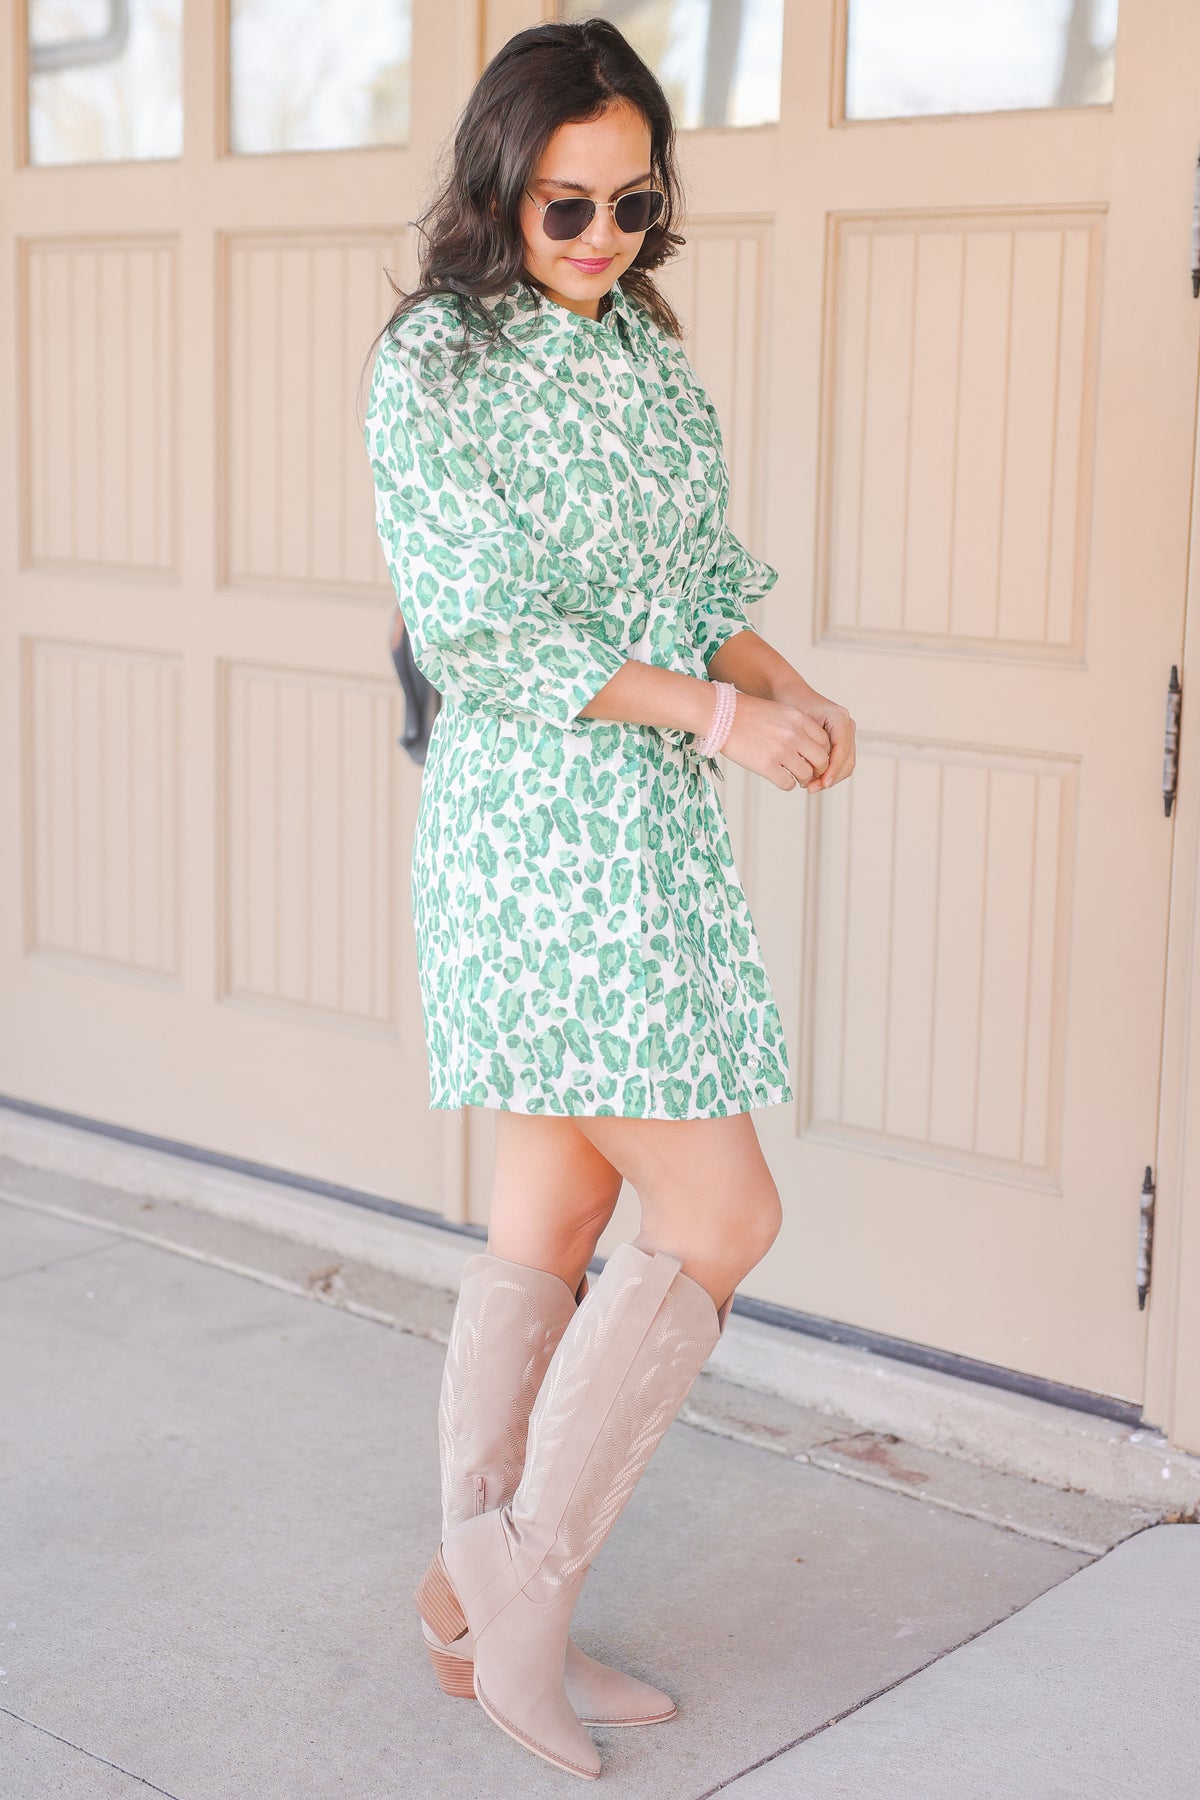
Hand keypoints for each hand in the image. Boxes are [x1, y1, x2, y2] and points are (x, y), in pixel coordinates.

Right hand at [720, 692, 834, 791]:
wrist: (720, 714)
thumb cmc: (745, 713)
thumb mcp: (778, 712)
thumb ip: (795, 727)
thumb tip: (806, 748)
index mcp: (799, 719)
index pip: (824, 742)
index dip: (820, 753)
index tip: (812, 759)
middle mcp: (794, 734)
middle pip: (821, 759)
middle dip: (816, 769)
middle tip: (806, 772)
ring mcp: (781, 750)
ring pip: (806, 774)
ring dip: (801, 778)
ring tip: (792, 776)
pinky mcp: (766, 765)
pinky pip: (788, 783)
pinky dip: (786, 784)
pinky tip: (778, 777)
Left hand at [778, 688, 855, 790]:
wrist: (790, 694)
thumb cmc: (790, 705)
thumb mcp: (796, 723)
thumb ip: (806, 744)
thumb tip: (812, 772)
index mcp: (839, 717)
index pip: (842, 748)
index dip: (834, 768)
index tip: (823, 783)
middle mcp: (847, 725)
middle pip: (848, 760)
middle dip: (832, 777)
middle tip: (811, 788)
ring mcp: (846, 734)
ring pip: (846, 765)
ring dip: (830, 779)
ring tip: (810, 786)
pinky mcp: (840, 742)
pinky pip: (839, 763)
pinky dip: (828, 774)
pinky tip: (812, 780)